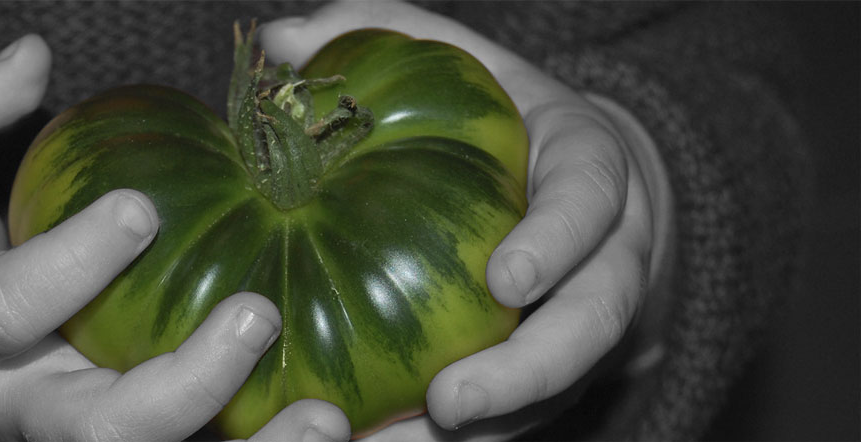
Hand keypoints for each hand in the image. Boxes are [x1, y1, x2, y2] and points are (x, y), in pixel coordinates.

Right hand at [0, 34, 349, 441]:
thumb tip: (30, 57)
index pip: (3, 313)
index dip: (71, 265)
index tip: (140, 208)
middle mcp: (24, 406)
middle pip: (98, 429)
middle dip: (183, 385)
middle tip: (257, 314)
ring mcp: (80, 439)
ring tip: (322, 415)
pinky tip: (324, 426)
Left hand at [261, 1, 672, 438]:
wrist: (575, 184)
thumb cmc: (506, 118)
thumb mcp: (462, 58)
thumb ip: (384, 32)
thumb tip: (282, 38)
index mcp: (588, 172)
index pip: (591, 204)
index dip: (560, 241)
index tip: (509, 276)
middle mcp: (602, 258)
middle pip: (591, 326)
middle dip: (528, 372)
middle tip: (450, 402)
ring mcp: (579, 323)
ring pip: (554, 391)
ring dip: (486, 428)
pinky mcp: (549, 368)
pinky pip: (514, 417)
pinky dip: (454, 440)